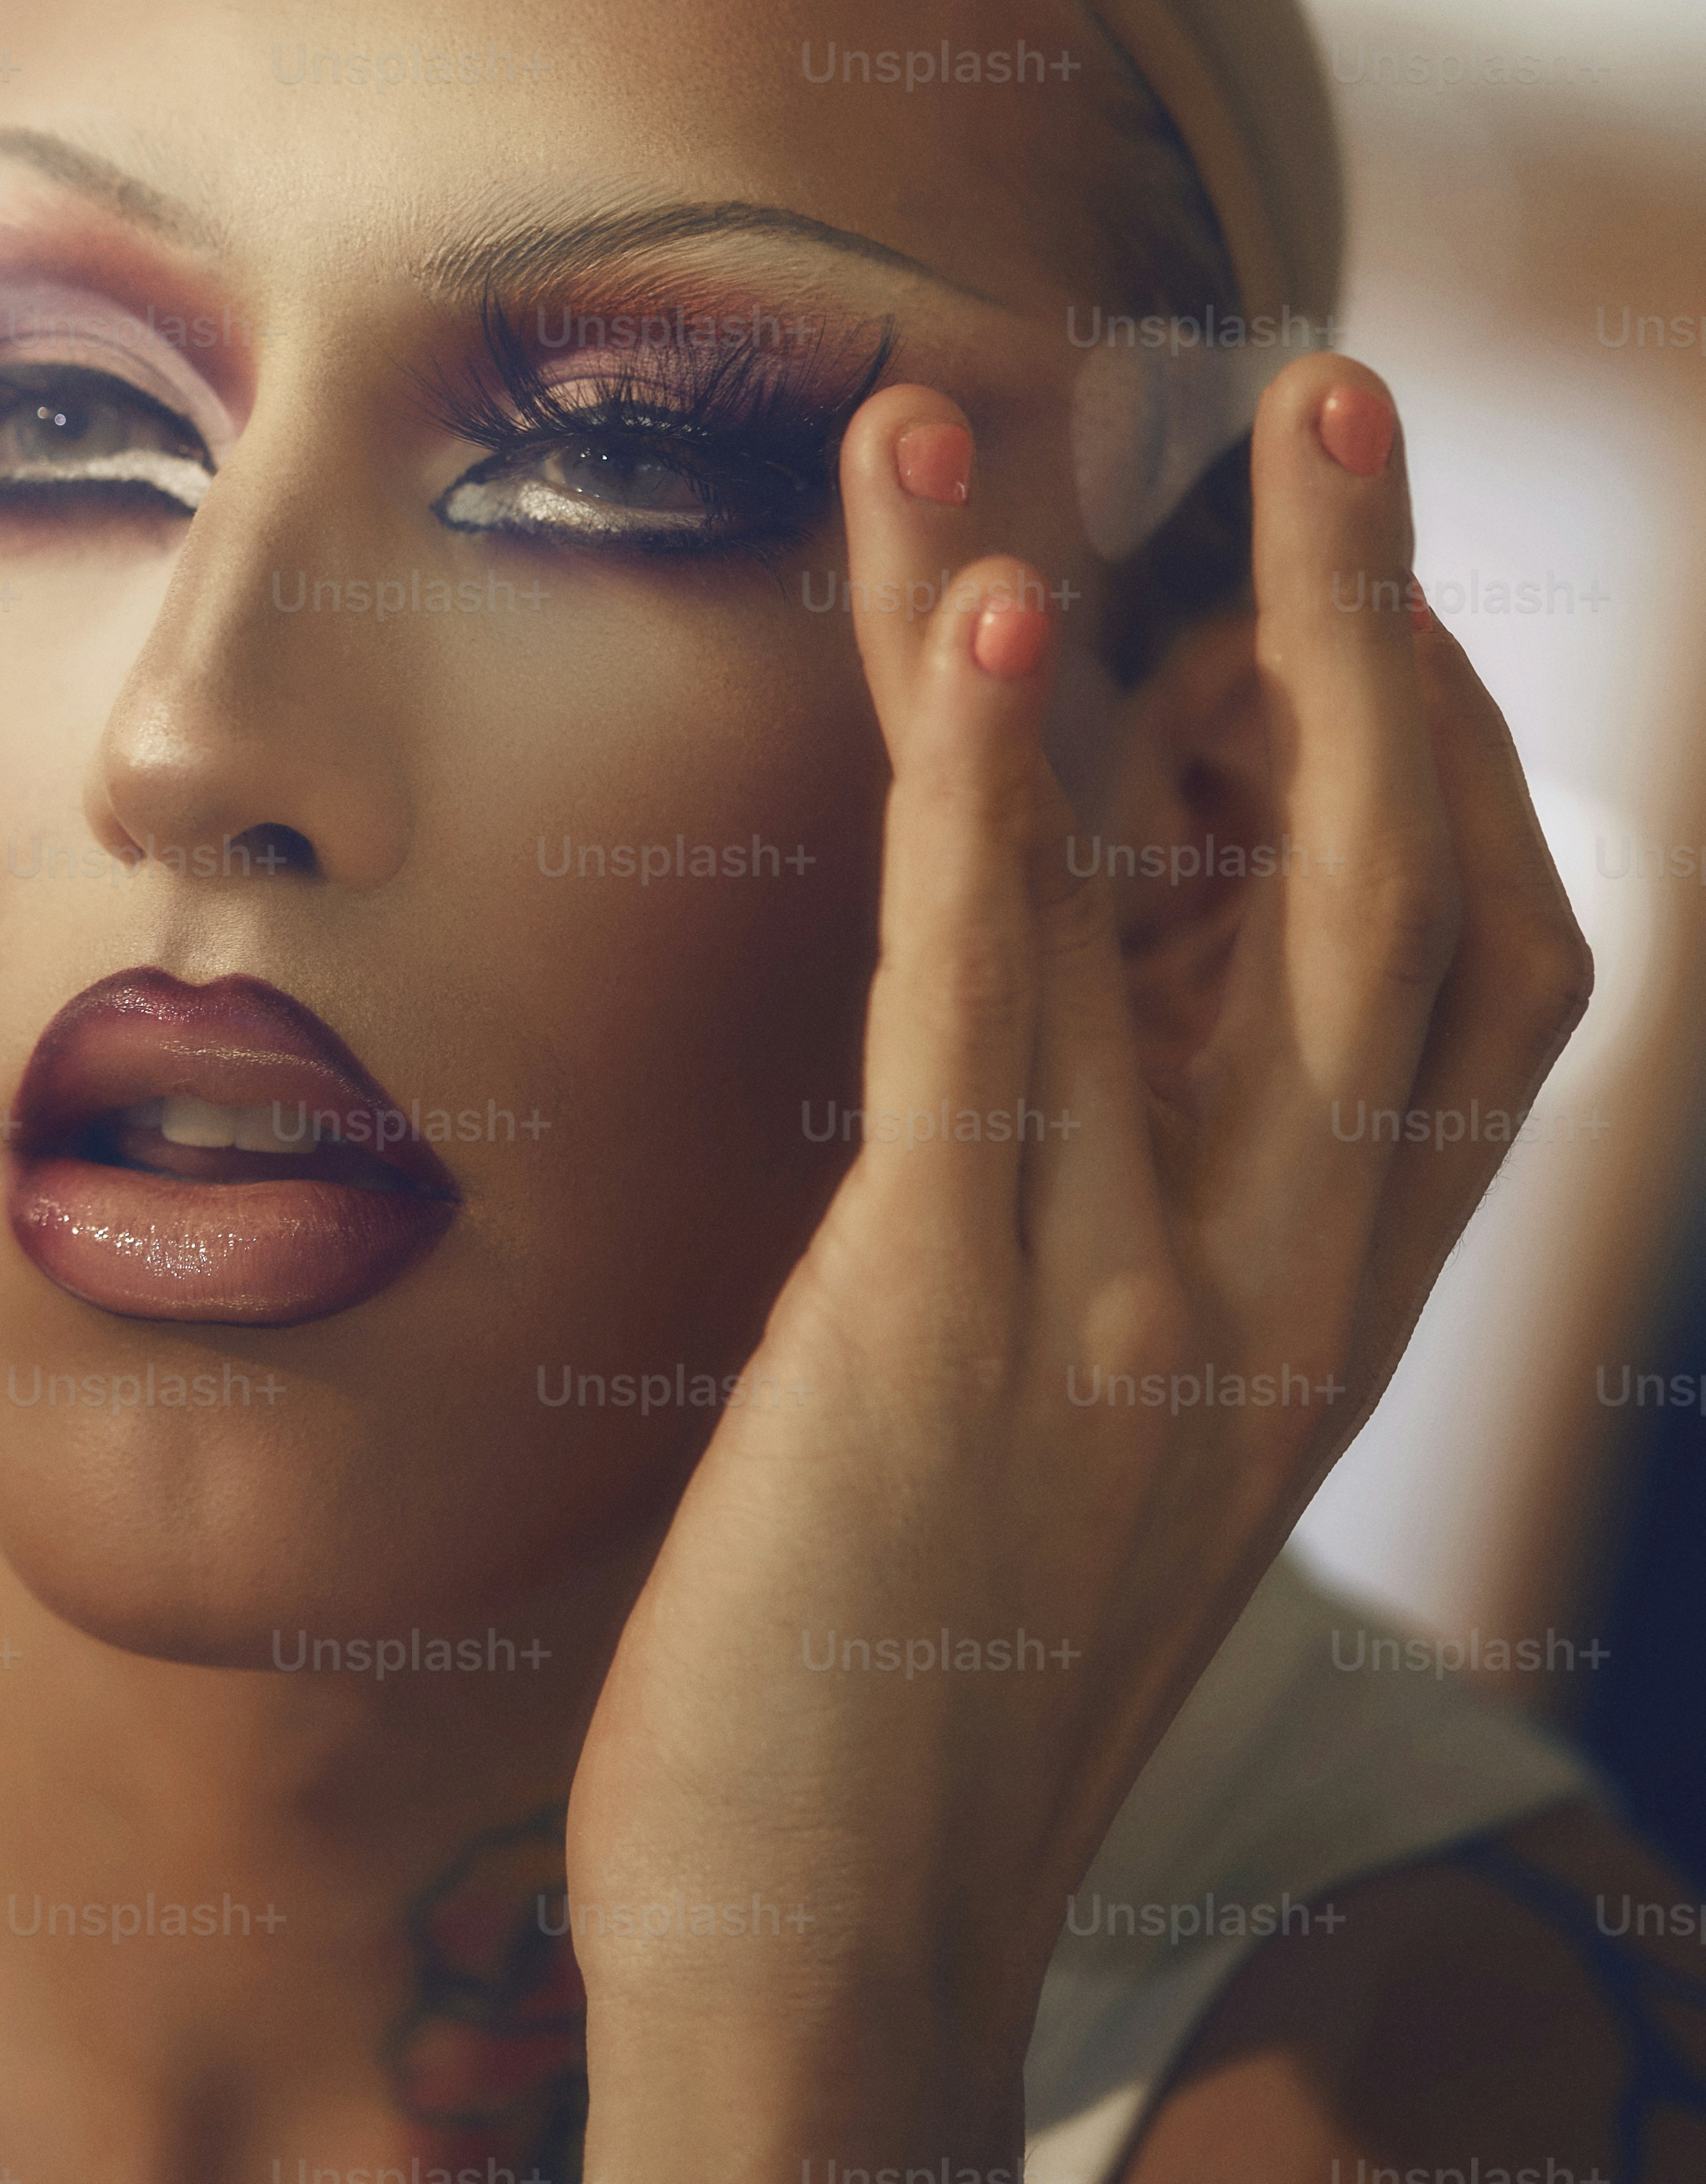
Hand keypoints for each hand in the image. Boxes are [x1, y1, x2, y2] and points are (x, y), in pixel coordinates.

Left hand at [564, 353, 1592, 2183]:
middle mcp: (1300, 1273)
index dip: (1424, 727)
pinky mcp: (960, 1321)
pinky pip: (1001, 992)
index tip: (1309, 556)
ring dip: (1183, 618)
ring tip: (1115, 404)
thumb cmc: (934, 1608)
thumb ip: (1146, 1120)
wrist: (838, 1930)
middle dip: (1377, 616)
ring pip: (1239, 894)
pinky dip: (998, 782)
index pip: (1480, 953)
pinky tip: (979, 611)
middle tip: (1322, 387)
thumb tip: (1112, 866)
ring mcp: (1156, 1297)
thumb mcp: (1101, 1340)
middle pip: (1417, 879)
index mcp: (1340, 1273)